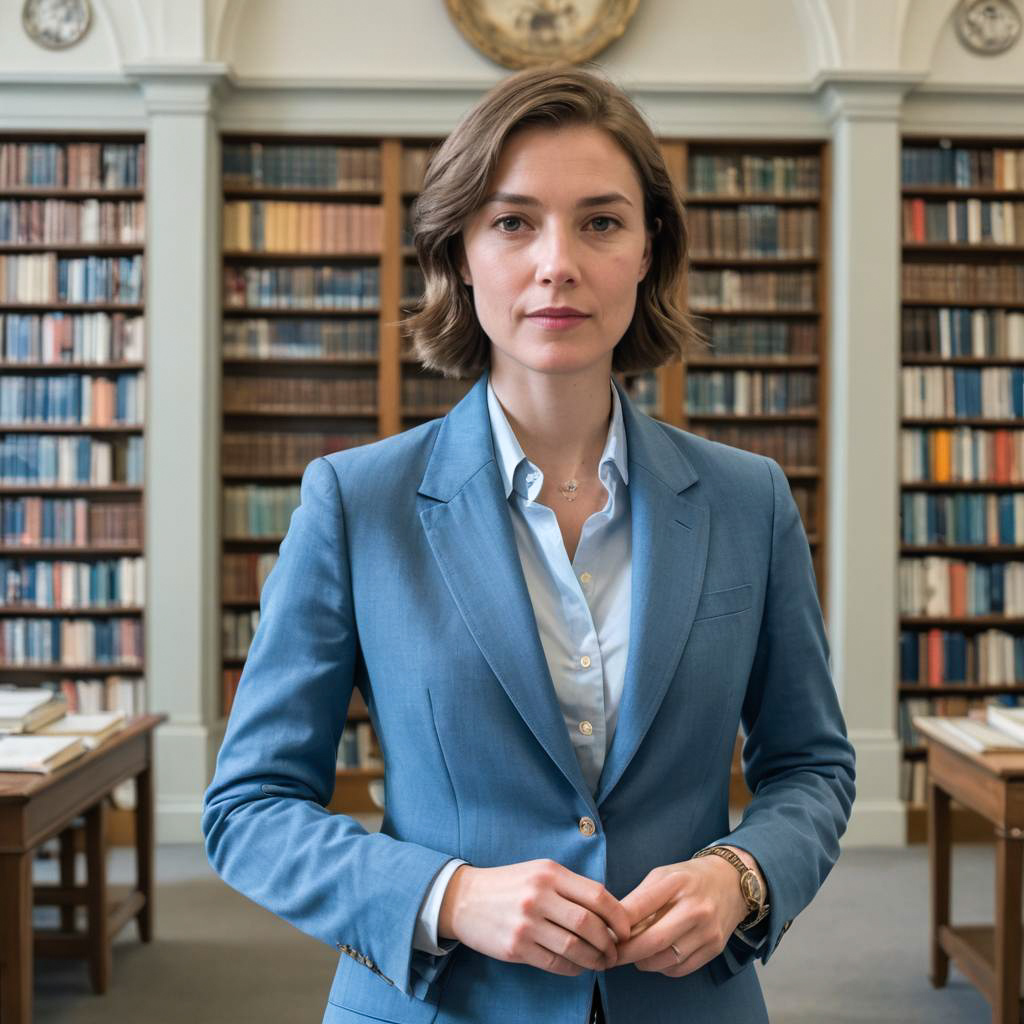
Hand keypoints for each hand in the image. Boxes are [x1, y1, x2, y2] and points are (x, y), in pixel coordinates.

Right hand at [438, 860, 630, 975]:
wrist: (464, 898)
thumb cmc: (509, 884)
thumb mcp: (539, 871)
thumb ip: (570, 887)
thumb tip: (608, 911)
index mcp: (549, 873)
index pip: (597, 895)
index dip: (618, 916)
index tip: (626, 929)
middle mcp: (539, 896)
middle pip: (589, 924)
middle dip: (609, 943)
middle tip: (615, 952)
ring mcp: (527, 923)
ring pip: (574, 947)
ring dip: (595, 960)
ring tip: (601, 963)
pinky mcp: (516, 947)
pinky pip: (555, 963)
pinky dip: (573, 969)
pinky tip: (578, 968)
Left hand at [613, 847, 759, 976]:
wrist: (731, 881)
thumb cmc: (689, 878)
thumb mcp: (662, 876)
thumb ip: (640, 898)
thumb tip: (613, 924)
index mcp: (676, 883)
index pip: (639, 907)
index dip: (618, 925)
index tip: (604, 933)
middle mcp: (695, 908)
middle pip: (653, 940)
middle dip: (626, 952)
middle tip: (611, 955)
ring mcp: (707, 931)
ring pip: (665, 960)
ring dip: (643, 962)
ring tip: (633, 954)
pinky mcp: (715, 948)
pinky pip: (680, 969)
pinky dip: (662, 968)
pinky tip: (656, 957)